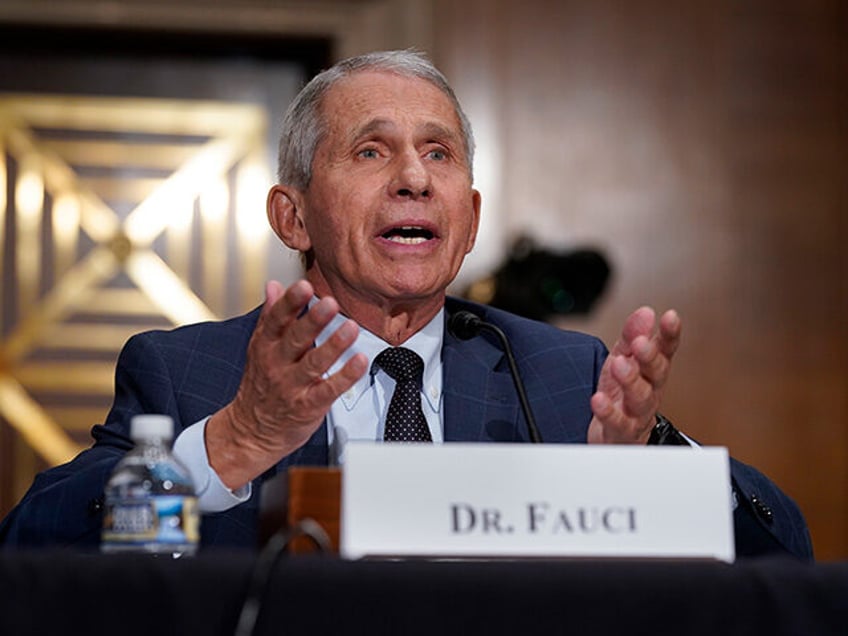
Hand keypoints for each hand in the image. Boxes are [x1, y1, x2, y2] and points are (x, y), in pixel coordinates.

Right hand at [206, 279, 367, 488]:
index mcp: (265, 346)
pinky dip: (345, 376)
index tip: (303, 286)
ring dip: (334, 345)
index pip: (276, 320)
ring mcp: (293, 386)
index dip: (290, 302)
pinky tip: (359, 361)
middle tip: (330, 303)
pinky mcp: (308, 405)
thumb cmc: (261, 386)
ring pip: (314, 363)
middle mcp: (278, 364)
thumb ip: (270, 316)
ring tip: (351, 328)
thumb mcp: (260, 348)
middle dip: (313, 321)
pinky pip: (329, 389)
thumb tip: (273, 286)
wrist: (252, 431)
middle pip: (295, 339)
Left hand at [587, 307, 680, 443]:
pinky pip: (618, 422)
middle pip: (656, 373)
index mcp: (652, 371)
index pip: (666, 350)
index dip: (670, 334)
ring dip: (631, 380)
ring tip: (619, 365)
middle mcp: (651, 391)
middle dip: (650, 356)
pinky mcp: (622, 432)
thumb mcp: (623, 359)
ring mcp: (638, 413)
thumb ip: (632, 337)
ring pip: (641, 398)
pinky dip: (608, 412)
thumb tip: (646, 312)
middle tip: (641, 343)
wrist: (614, 437)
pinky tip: (599, 399)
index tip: (671, 317)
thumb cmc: (622, 395)